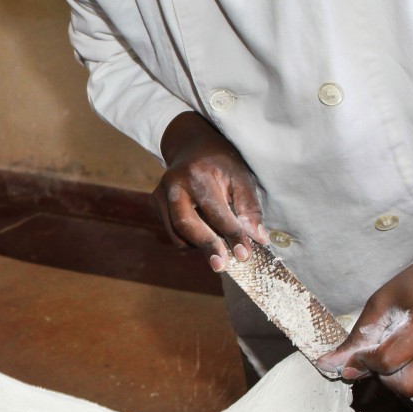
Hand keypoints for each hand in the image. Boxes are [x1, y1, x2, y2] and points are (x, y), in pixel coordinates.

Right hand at [152, 111, 268, 271]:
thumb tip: (258, 239)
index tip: (245, 254)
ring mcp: (159, 193)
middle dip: (206, 246)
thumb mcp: (241, 178)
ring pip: (176, 233)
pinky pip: (172, 232)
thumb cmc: (221, 164)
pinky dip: (189, 239)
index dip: (231, 235)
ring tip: (218, 244)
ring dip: (198, 245)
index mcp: (197, 173)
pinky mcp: (153, 202)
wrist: (192, 146)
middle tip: (222, 265)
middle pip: (185, 224)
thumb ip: (250, 209)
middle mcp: (173, 183)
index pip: (215, 212)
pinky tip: (204, 231)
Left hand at [318, 246, 412, 397]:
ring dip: (398, 377)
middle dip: (384, 376)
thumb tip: (330, 365)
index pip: (388, 361)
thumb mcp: (381, 302)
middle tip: (379, 355)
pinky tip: (412, 351)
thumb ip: (358, 337)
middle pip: (406, 386)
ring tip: (396, 352)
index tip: (356, 354)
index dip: (365, 362)